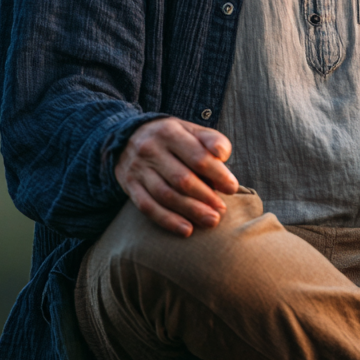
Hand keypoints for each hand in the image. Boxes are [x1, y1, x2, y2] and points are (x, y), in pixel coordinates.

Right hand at [115, 116, 238, 236]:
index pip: (198, 157)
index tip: (232, 188)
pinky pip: (148, 207)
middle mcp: (151, 150)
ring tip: (211, 220)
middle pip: (182, 179)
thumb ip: (211, 139)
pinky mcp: (130, 186)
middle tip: (222, 210)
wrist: (127, 136)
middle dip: (205, 197)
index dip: (218, 174)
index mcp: (170, 132)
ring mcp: (138, 169)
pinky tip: (187, 230)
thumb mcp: (190, 129)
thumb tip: (222, 156)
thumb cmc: (172, 137)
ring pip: (166, 195)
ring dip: (191, 211)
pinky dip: (168, 220)